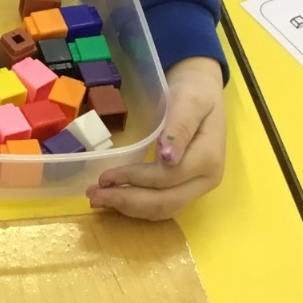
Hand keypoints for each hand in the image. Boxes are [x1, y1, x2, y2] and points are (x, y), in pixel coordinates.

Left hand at [86, 56, 225, 219]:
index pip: (166, 178)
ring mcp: (198, 188)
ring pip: (163, 209)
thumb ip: (179, 128)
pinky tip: (116, 199)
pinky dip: (138, 207)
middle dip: (127, 201)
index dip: (134, 180)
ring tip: (99, 199)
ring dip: (129, 208)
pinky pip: (163, 206)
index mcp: (208, 159)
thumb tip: (168, 159)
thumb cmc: (194, 93)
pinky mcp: (187, 189)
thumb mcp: (188, 101)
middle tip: (94, 196)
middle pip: (165, 202)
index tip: (104, 177)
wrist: (203, 94)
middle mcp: (206, 179)